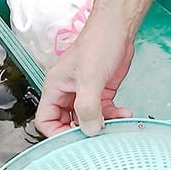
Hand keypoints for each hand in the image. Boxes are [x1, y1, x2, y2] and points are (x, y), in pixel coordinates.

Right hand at [35, 22, 134, 136]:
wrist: (119, 28)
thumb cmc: (98, 43)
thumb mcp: (90, 78)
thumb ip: (88, 107)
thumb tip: (89, 130)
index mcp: (55, 88)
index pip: (46, 120)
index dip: (57, 133)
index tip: (74, 141)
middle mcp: (68, 92)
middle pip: (67, 123)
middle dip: (82, 132)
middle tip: (97, 137)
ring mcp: (85, 93)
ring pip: (88, 120)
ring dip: (102, 125)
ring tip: (116, 124)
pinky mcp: (101, 91)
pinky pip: (104, 112)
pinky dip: (113, 116)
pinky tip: (124, 114)